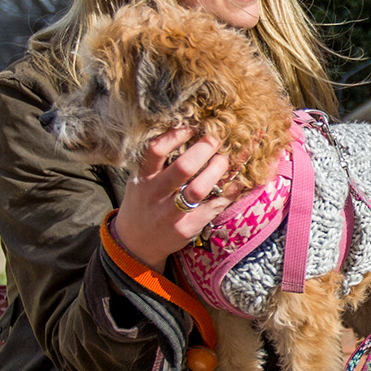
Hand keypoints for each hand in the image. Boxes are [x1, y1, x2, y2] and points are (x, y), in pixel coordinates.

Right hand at [113, 127, 233, 265]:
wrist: (135, 242)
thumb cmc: (143, 202)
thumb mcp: (141, 180)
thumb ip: (157, 162)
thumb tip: (187, 133)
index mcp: (144, 178)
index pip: (156, 151)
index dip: (176, 135)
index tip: (192, 127)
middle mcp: (155, 194)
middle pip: (183, 167)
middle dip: (204, 149)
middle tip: (216, 139)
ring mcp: (170, 213)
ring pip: (198, 189)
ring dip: (217, 170)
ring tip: (224, 160)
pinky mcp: (186, 228)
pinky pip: (212, 208)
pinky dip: (228, 194)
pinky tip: (235, 184)